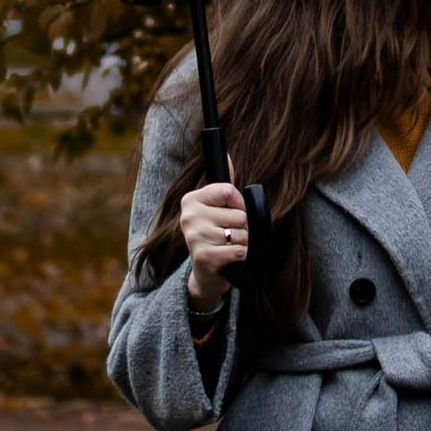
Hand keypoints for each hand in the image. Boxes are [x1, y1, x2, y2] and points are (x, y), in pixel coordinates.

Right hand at [180, 180, 249, 305]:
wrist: (206, 275)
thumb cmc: (216, 238)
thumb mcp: (217, 210)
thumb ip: (224, 186)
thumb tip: (228, 155)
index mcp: (191, 199)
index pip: (229, 191)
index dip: (239, 205)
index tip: (230, 216)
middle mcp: (188, 216)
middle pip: (240, 215)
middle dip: (243, 228)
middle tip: (228, 237)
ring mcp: (194, 237)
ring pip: (242, 234)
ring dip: (242, 244)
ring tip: (227, 249)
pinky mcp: (203, 257)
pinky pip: (238, 251)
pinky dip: (241, 257)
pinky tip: (229, 260)